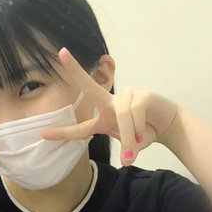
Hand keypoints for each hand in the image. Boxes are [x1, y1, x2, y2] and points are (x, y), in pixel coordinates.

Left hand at [40, 47, 179, 165]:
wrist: (167, 123)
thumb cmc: (145, 132)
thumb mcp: (132, 145)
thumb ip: (127, 149)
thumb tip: (128, 157)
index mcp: (103, 118)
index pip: (80, 127)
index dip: (63, 132)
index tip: (43, 134)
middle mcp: (110, 104)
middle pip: (90, 87)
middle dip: (76, 71)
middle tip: (61, 53)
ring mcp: (125, 96)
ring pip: (121, 116)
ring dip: (130, 137)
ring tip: (136, 149)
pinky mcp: (141, 95)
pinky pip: (134, 113)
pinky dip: (139, 129)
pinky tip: (146, 135)